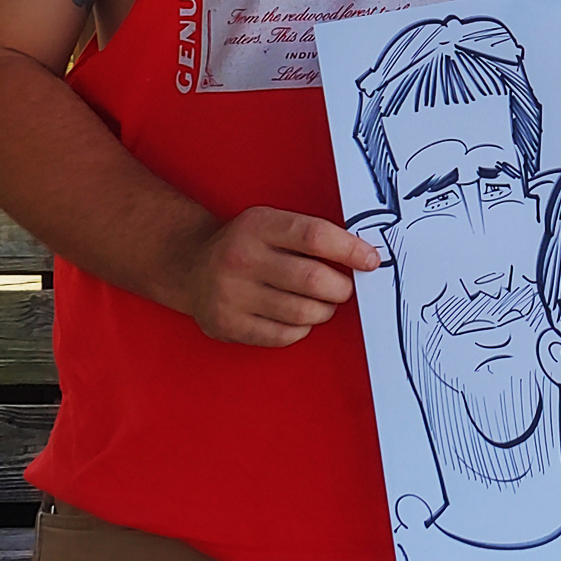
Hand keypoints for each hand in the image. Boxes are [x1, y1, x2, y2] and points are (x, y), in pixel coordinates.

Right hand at [181, 207, 380, 347]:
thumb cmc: (247, 246)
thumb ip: (310, 236)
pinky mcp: (228, 324)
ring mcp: (231, 294)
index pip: (314, 236)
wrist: (191, 266)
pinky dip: (301, 329)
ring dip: (323, 311)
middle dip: (341, 288)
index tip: (370, 260)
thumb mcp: (270, 224)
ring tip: (320, 303)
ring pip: (302, 312)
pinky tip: (296, 317)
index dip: (350, 250)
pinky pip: (285, 336)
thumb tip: (363, 257)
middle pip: (312, 279)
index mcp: (258, 225)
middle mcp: (241, 258)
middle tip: (344, 289)